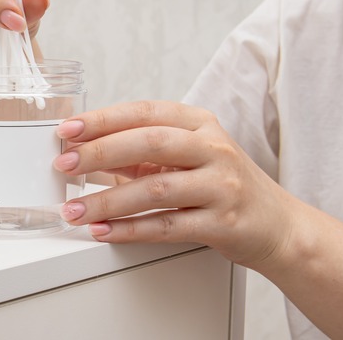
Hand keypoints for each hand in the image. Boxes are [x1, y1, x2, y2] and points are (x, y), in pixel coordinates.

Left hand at [53, 100, 294, 267]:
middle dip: (98, 153)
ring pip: (153, 189)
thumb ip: (139, 153)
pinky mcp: (223, 223)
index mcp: (199, 124)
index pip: (144, 112)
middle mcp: (213, 148)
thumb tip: (84, 153)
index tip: (67, 130)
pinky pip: (167, 226)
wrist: (278, 226)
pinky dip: (129, 230)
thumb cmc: (222, 185)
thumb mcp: (186, 157)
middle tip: (63, 165)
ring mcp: (221, 185)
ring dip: (106, 201)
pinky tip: (103, 231)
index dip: (102, 120)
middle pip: (148, 143)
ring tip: (74, 210)